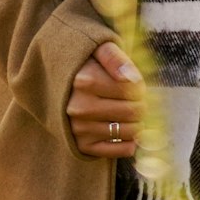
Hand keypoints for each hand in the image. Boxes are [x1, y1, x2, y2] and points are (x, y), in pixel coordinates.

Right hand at [67, 41, 144, 157]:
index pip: (131, 89)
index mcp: (84, 81)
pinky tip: (127, 133)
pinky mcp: (82, 145)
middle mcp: (80, 107)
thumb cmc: (86, 65)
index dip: (141, 87)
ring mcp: (80, 128)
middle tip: (138, 101)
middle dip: (142, 106)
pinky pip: (117, 150)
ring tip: (131, 115)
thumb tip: (133, 79)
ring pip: (128, 131)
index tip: (137, 85)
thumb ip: (115, 58)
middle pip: (132, 111)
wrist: (58, 86)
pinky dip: (129, 143)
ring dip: (138, 124)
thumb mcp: (97, 49)